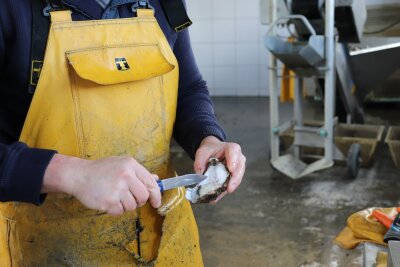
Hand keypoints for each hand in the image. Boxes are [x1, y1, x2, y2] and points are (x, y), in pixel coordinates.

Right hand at [42, 154, 160, 215]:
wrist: (78, 175)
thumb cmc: (101, 169)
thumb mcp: (121, 164)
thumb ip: (139, 173)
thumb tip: (156, 180)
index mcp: (131, 165)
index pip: (150, 183)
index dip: (156, 195)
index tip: (156, 203)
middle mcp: (126, 176)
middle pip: (143, 197)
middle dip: (138, 201)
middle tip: (129, 198)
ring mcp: (117, 189)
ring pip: (132, 206)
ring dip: (125, 205)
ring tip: (114, 196)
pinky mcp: (109, 201)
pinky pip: (120, 212)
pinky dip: (115, 210)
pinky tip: (107, 201)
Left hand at [194, 136, 245, 202]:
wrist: (212, 152)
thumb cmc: (209, 150)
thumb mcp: (202, 152)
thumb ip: (199, 162)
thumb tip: (200, 176)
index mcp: (231, 148)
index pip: (234, 151)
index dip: (233, 160)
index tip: (231, 169)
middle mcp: (238, 158)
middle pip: (239, 168)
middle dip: (235, 179)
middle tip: (229, 189)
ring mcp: (238, 168)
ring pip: (237, 178)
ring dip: (228, 188)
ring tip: (218, 196)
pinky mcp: (234, 178)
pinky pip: (231, 185)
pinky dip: (223, 191)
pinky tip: (216, 197)